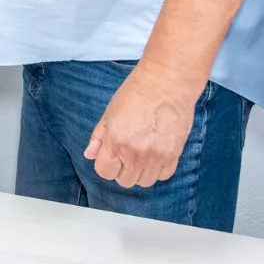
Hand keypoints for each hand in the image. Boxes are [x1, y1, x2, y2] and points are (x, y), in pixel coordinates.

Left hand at [84, 61, 201, 188]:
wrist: (167, 82)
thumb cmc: (137, 92)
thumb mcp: (110, 112)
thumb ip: (98, 136)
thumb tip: (89, 154)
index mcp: (115, 141)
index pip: (105, 172)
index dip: (106, 165)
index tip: (110, 156)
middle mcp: (135, 153)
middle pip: (125, 181)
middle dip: (122, 170)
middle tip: (126, 154)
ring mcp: (156, 156)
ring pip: (145, 181)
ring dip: (141, 172)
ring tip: (142, 154)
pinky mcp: (174, 154)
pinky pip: (164, 175)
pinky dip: (158, 169)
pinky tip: (156, 154)